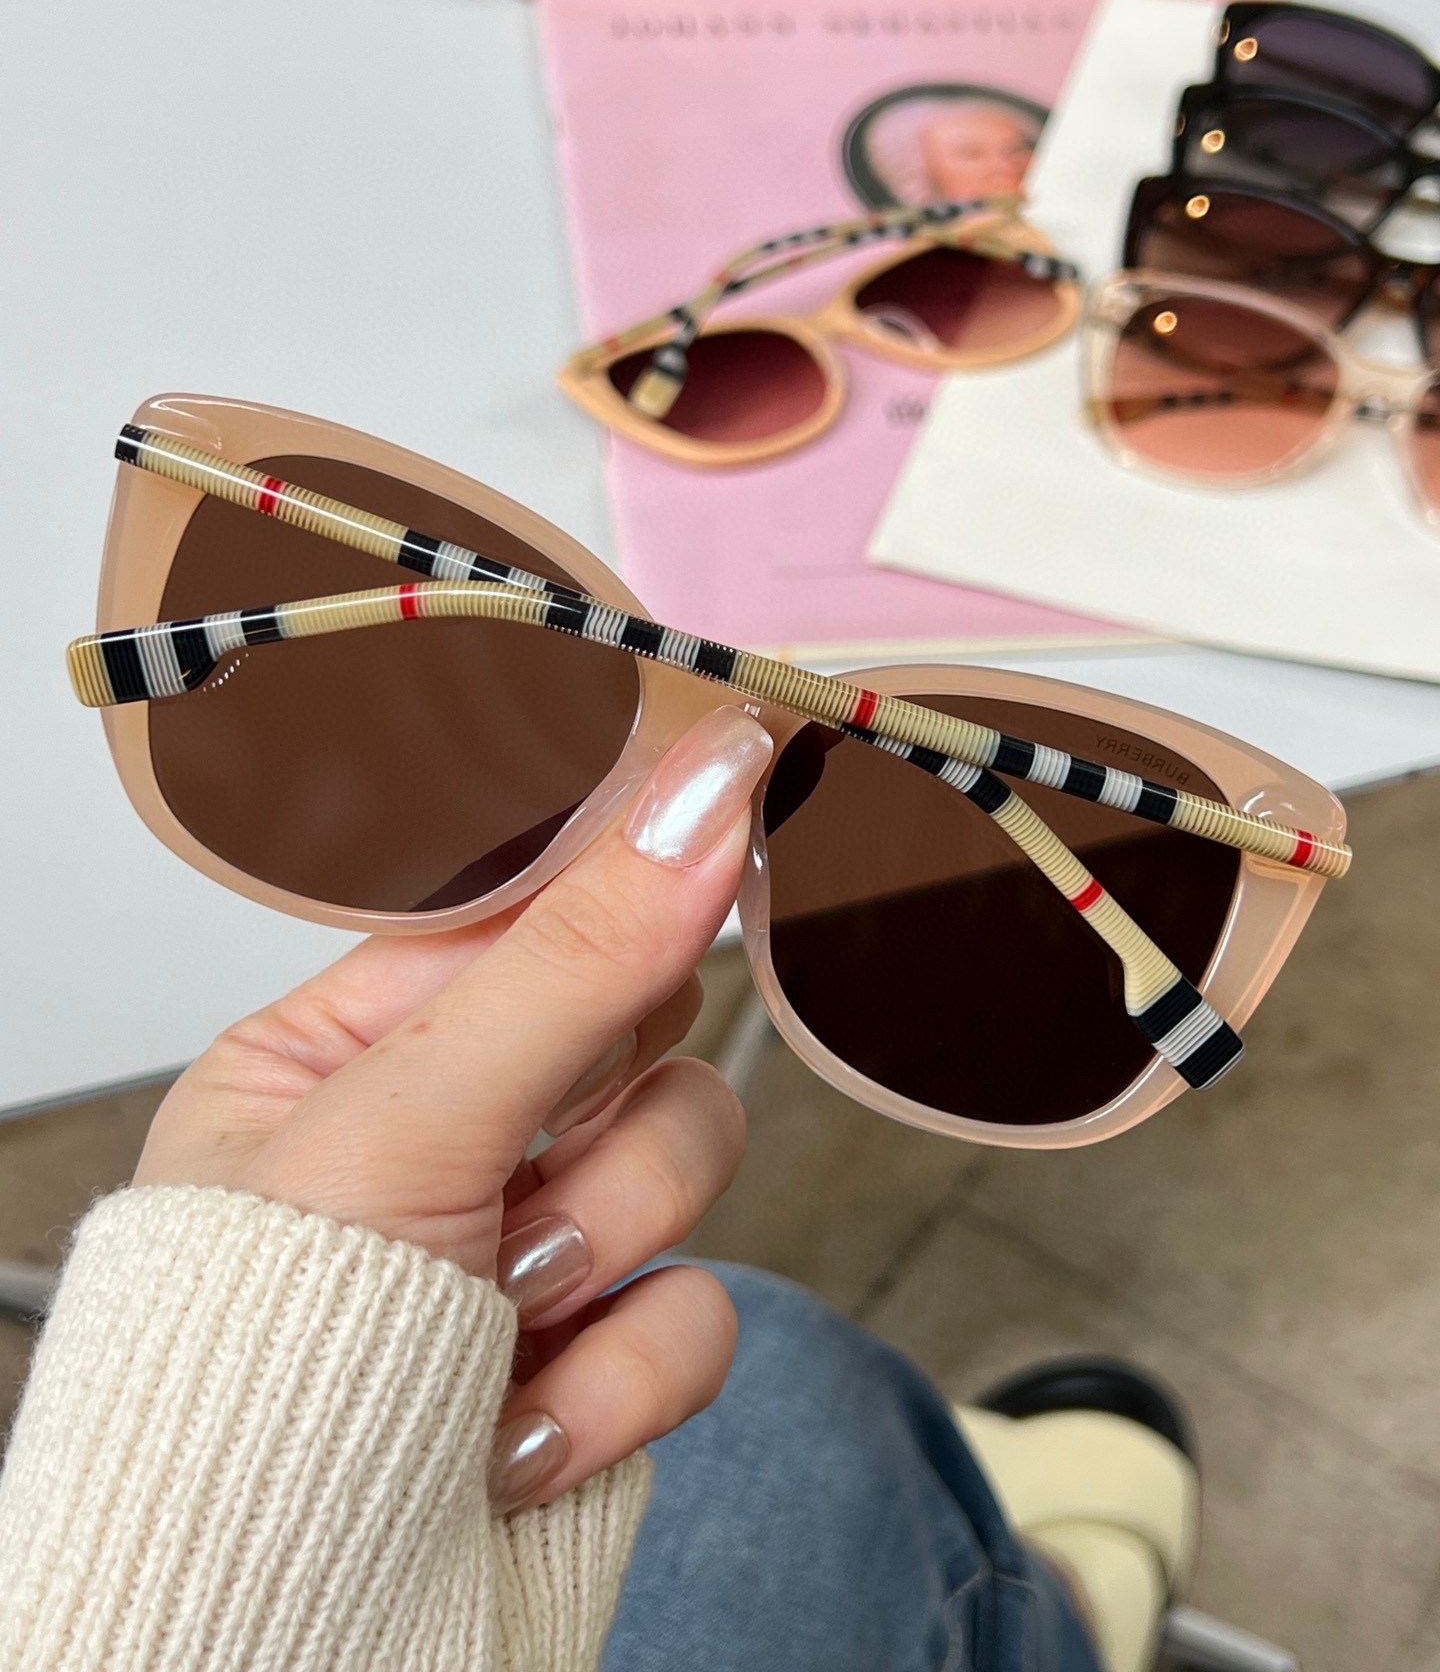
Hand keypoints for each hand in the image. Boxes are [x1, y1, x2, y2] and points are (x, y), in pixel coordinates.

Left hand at [135, 704, 771, 1513]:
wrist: (275, 1640)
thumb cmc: (252, 1378)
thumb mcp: (408, 1121)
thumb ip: (573, 957)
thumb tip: (702, 793)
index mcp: (347, 1054)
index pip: (520, 910)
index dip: (620, 868)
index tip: (723, 795)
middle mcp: (443, 1141)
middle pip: (633, 1027)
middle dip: (596, 1105)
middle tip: (531, 1147)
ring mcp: (528, 1251)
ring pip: (685, 1161)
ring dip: (605, 1244)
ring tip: (498, 1314)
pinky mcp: (600, 1362)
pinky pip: (703, 1312)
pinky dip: (616, 1380)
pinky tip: (515, 1429)